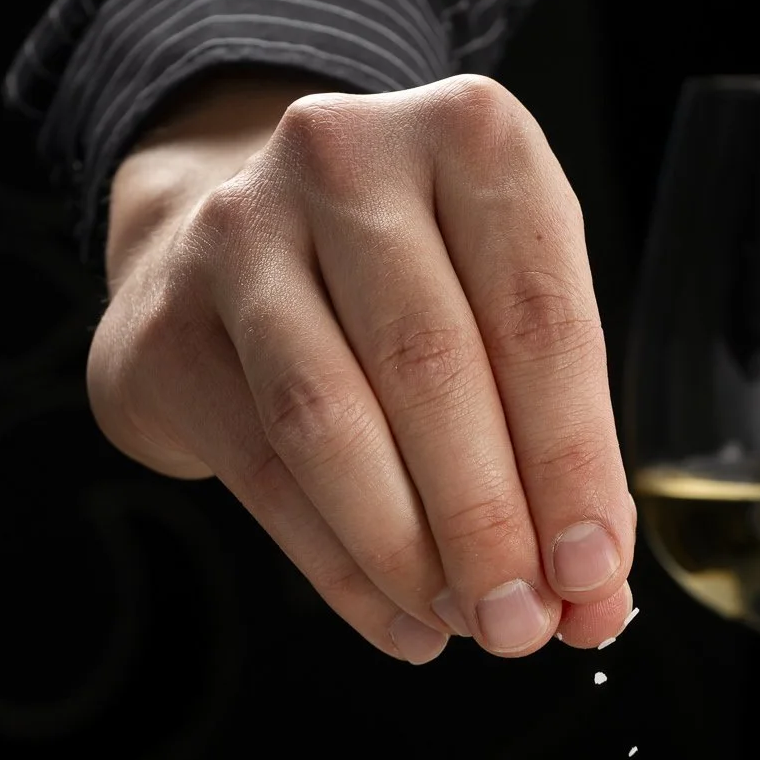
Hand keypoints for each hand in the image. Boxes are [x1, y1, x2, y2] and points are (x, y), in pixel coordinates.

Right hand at [90, 71, 635, 661]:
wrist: (225, 237)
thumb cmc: (408, 284)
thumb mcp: (504, 310)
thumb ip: (556, 439)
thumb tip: (592, 594)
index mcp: (469, 135)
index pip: (536, 315)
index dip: (572, 460)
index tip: (593, 571)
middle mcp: (345, 158)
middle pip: (430, 366)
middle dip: (489, 519)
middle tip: (524, 624)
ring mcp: (239, 232)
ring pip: (330, 421)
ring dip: (408, 550)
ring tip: (465, 624)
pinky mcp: (165, 325)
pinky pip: (264, 472)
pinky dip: (341, 570)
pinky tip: (400, 621)